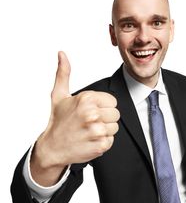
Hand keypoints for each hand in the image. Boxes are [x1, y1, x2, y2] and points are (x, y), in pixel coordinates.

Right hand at [31, 51, 119, 184]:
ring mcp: (97, 131)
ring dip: (104, 131)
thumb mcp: (59, 96)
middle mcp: (92, 114)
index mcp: (86, 99)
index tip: (90, 112)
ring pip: (115, 127)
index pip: (112, 101)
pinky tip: (89, 141)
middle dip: (105, 118)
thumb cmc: (58, 121)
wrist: (52, 148)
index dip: (102, 106)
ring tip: (89, 132)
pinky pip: (111, 140)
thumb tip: (62, 54)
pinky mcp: (100, 145)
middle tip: (89, 123)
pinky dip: (102, 142)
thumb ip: (63, 73)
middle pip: (116, 114)